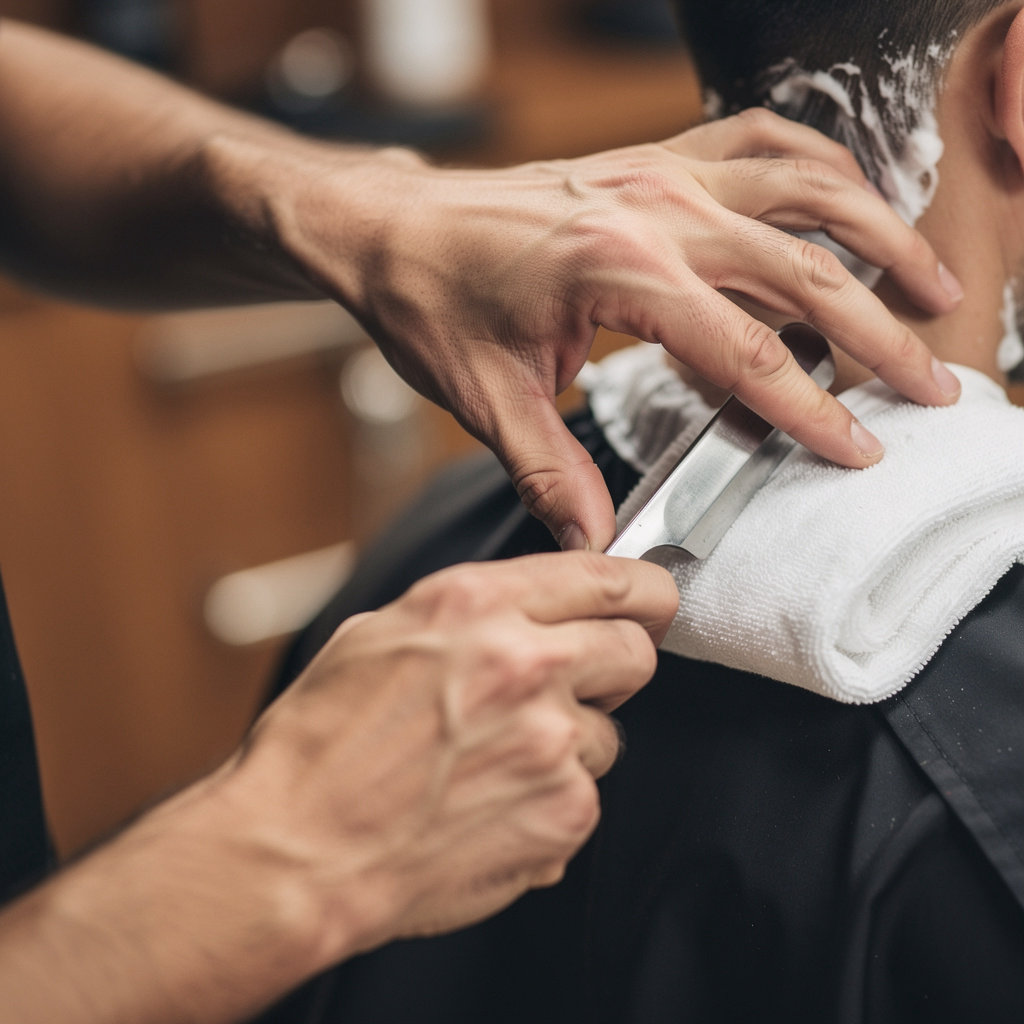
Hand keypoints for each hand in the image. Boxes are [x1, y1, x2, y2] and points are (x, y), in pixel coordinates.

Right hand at [227, 553, 677, 960]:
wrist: (295, 851)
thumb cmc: (320, 746)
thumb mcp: (380, 633)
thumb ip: (471, 613)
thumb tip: (526, 611)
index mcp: (478, 605)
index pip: (610, 576)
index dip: (642, 593)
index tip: (646, 605)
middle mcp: (526, 663)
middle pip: (636, 651)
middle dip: (614, 667)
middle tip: (570, 689)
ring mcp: (552, 740)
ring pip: (608, 734)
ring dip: (568, 746)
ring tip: (493, 766)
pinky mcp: (564, 812)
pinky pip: (586, 796)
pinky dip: (551, 804)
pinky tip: (490, 808)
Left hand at [266, 110, 961, 549]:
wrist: (393, 227)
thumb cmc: (431, 302)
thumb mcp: (483, 398)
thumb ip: (550, 469)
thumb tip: (597, 539)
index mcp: (617, 271)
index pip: (747, 353)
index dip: (811, 411)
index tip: (858, 450)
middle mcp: (655, 208)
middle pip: (802, 271)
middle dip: (878, 333)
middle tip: (931, 385)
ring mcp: (661, 172)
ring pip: (806, 189)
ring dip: (879, 235)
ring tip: (934, 287)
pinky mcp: (655, 158)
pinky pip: (764, 143)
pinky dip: (821, 169)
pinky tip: (852, 202)